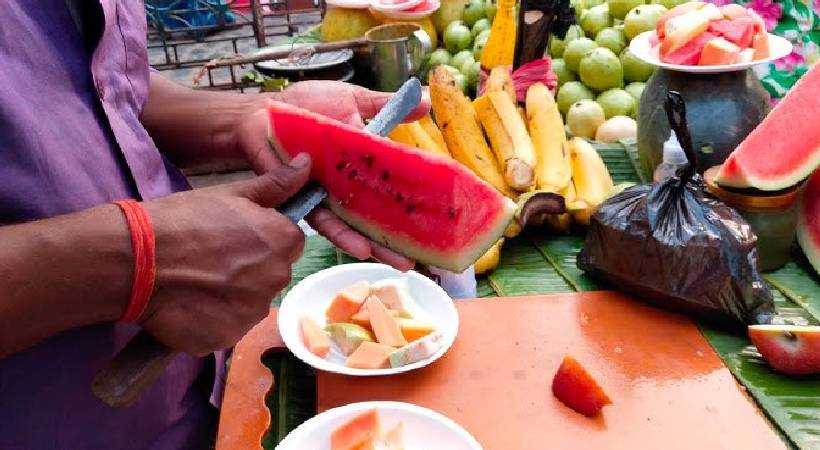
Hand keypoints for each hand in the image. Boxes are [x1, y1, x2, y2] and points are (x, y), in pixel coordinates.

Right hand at [138, 155, 310, 354]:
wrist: (136, 259)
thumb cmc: (183, 219)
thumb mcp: (231, 193)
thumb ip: (276, 184)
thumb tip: (307, 164)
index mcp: (282, 242)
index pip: (290, 242)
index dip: (265, 238)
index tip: (236, 237)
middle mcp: (276, 279)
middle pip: (273, 274)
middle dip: (252, 267)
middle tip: (214, 257)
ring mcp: (252, 312)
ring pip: (251, 302)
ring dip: (234, 295)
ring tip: (199, 281)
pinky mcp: (227, 338)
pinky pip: (228, 326)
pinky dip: (213, 318)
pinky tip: (190, 303)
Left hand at [234, 81, 429, 271]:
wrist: (263, 111)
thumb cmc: (305, 106)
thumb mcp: (352, 100)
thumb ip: (384, 105)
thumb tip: (425, 101)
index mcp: (360, 167)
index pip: (388, 192)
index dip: (406, 210)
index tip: (429, 229)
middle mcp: (344, 187)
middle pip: (371, 217)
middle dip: (392, 241)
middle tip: (413, 262)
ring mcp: (324, 194)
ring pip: (349, 225)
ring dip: (369, 243)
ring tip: (392, 261)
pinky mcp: (302, 198)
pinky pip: (321, 220)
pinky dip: (339, 234)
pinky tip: (358, 248)